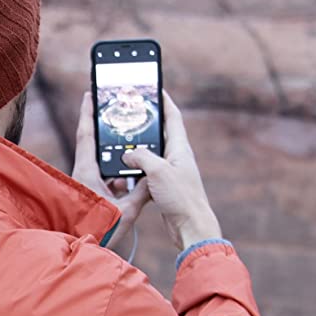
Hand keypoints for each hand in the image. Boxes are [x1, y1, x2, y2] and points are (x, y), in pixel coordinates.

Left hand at [74, 91, 151, 260]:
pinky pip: (106, 181)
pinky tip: (132, 184)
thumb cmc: (97, 231)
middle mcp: (83, 175)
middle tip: (122, 118)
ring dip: (119, 163)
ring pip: (105, 167)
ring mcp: (86, 186)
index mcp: (86, 171)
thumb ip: (141, 191)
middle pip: (97, 147)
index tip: (90, 93)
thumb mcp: (125, 211)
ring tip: (135, 157)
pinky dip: (119, 180)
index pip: (86, 134)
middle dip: (110, 135)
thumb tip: (152, 177)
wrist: (83, 250)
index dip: (88, 112)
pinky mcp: (90, 197)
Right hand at [124, 96, 222, 251]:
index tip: (155, 88)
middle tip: (132, 113)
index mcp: (180, 147)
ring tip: (123, 141)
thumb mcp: (158, 171)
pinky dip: (137, 167)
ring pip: (152, 152)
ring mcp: (172, 171)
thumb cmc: (181, 198)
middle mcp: (177, 157)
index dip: (164, 100)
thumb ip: (141, 156)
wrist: (191, 227)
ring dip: (139, 147)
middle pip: (161, 132)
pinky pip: (149, 170)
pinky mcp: (166, 185)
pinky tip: (126, 169)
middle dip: (147, 122)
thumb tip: (128, 155)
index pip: (172, 116)